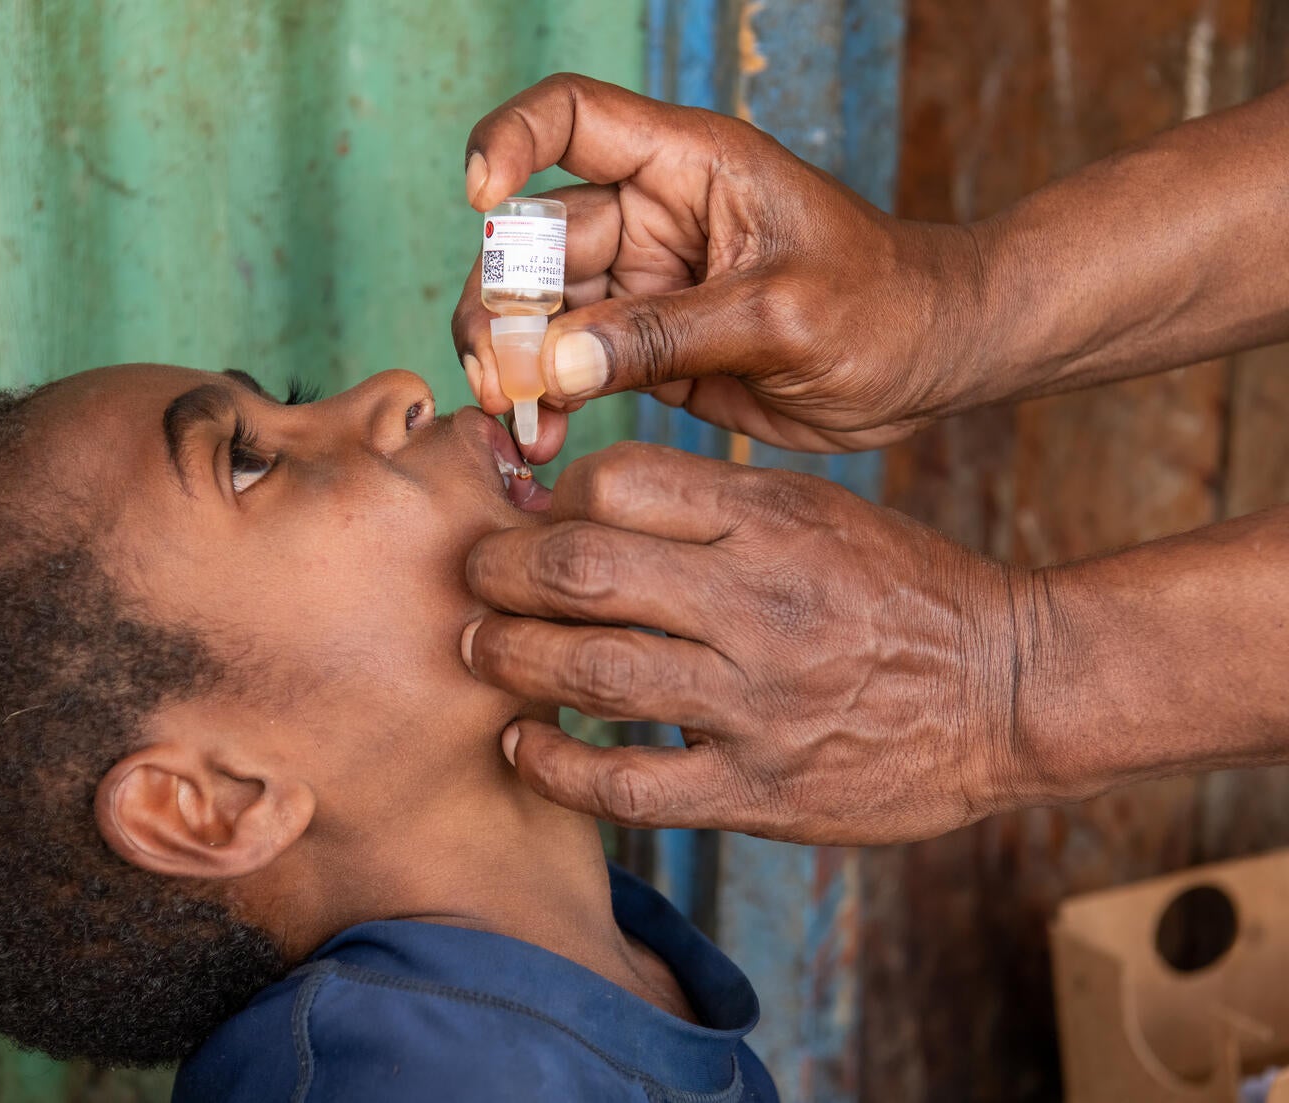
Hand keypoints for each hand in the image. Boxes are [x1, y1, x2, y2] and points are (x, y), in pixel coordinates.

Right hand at [453, 74, 993, 464]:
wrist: (931, 366)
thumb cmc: (886, 306)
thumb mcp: (783, 315)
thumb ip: (668, 334)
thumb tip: (554, 363)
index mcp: (690, 166)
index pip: (574, 117)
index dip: (510, 141)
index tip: (479, 198)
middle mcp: (653, 218)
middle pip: (530, 237)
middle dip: (498, 303)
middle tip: (500, 377)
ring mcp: (644, 287)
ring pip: (538, 311)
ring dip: (511, 362)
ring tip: (514, 419)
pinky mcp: (646, 350)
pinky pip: (571, 369)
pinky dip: (546, 401)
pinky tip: (539, 437)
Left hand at [460, 442, 1037, 844]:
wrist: (1011, 688)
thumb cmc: (899, 587)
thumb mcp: (816, 509)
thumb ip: (707, 505)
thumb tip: (577, 504)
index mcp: (771, 520)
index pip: (615, 484)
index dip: (546, 499)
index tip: (524, 519)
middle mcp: (759, 603)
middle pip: (581, 571)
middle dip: (497, 570)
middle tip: (469, 578)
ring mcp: (760, 702)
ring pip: (593, 673)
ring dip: (510, 661)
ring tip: (475, 652)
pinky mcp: (764, 789)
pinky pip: (632, 786)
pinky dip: (558, 769)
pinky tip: (522, 748)